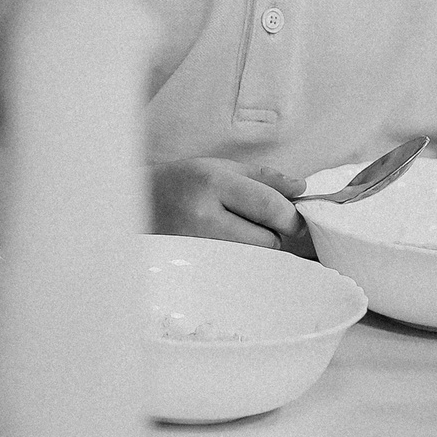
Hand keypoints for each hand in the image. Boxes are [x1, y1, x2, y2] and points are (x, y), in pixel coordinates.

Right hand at [150, 158, 307, 252]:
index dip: (293, 216)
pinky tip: (233, 247)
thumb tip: (301, 189)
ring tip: (243, 233)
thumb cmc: (183, 181)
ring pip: (254, 259)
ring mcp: (196, 247)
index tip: (300, 218)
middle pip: (267, 240)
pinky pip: (236, 269)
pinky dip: (244, 260)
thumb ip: (263, 177)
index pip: (269, 207)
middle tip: (269, 225)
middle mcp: (204, 217)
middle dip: (277, 234)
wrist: (136, 203)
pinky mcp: (193, 266)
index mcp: (213, 184)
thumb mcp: (220, 167)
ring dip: (260, 248)